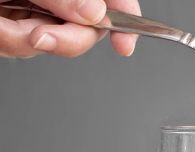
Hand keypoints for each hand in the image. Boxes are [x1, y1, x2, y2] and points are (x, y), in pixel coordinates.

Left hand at [0, 0, 139, 57]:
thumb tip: (95, 13)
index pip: (110, 1)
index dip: (126, 19)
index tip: (124, 44)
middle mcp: (54, 2)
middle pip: (86, 29)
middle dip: (66, 39)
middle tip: (42, 36)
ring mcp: (33, 16)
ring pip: (52, 43)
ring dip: (24, 40)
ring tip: (2, 25)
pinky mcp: (12, 33)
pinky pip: (21, 48)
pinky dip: (7, 41)